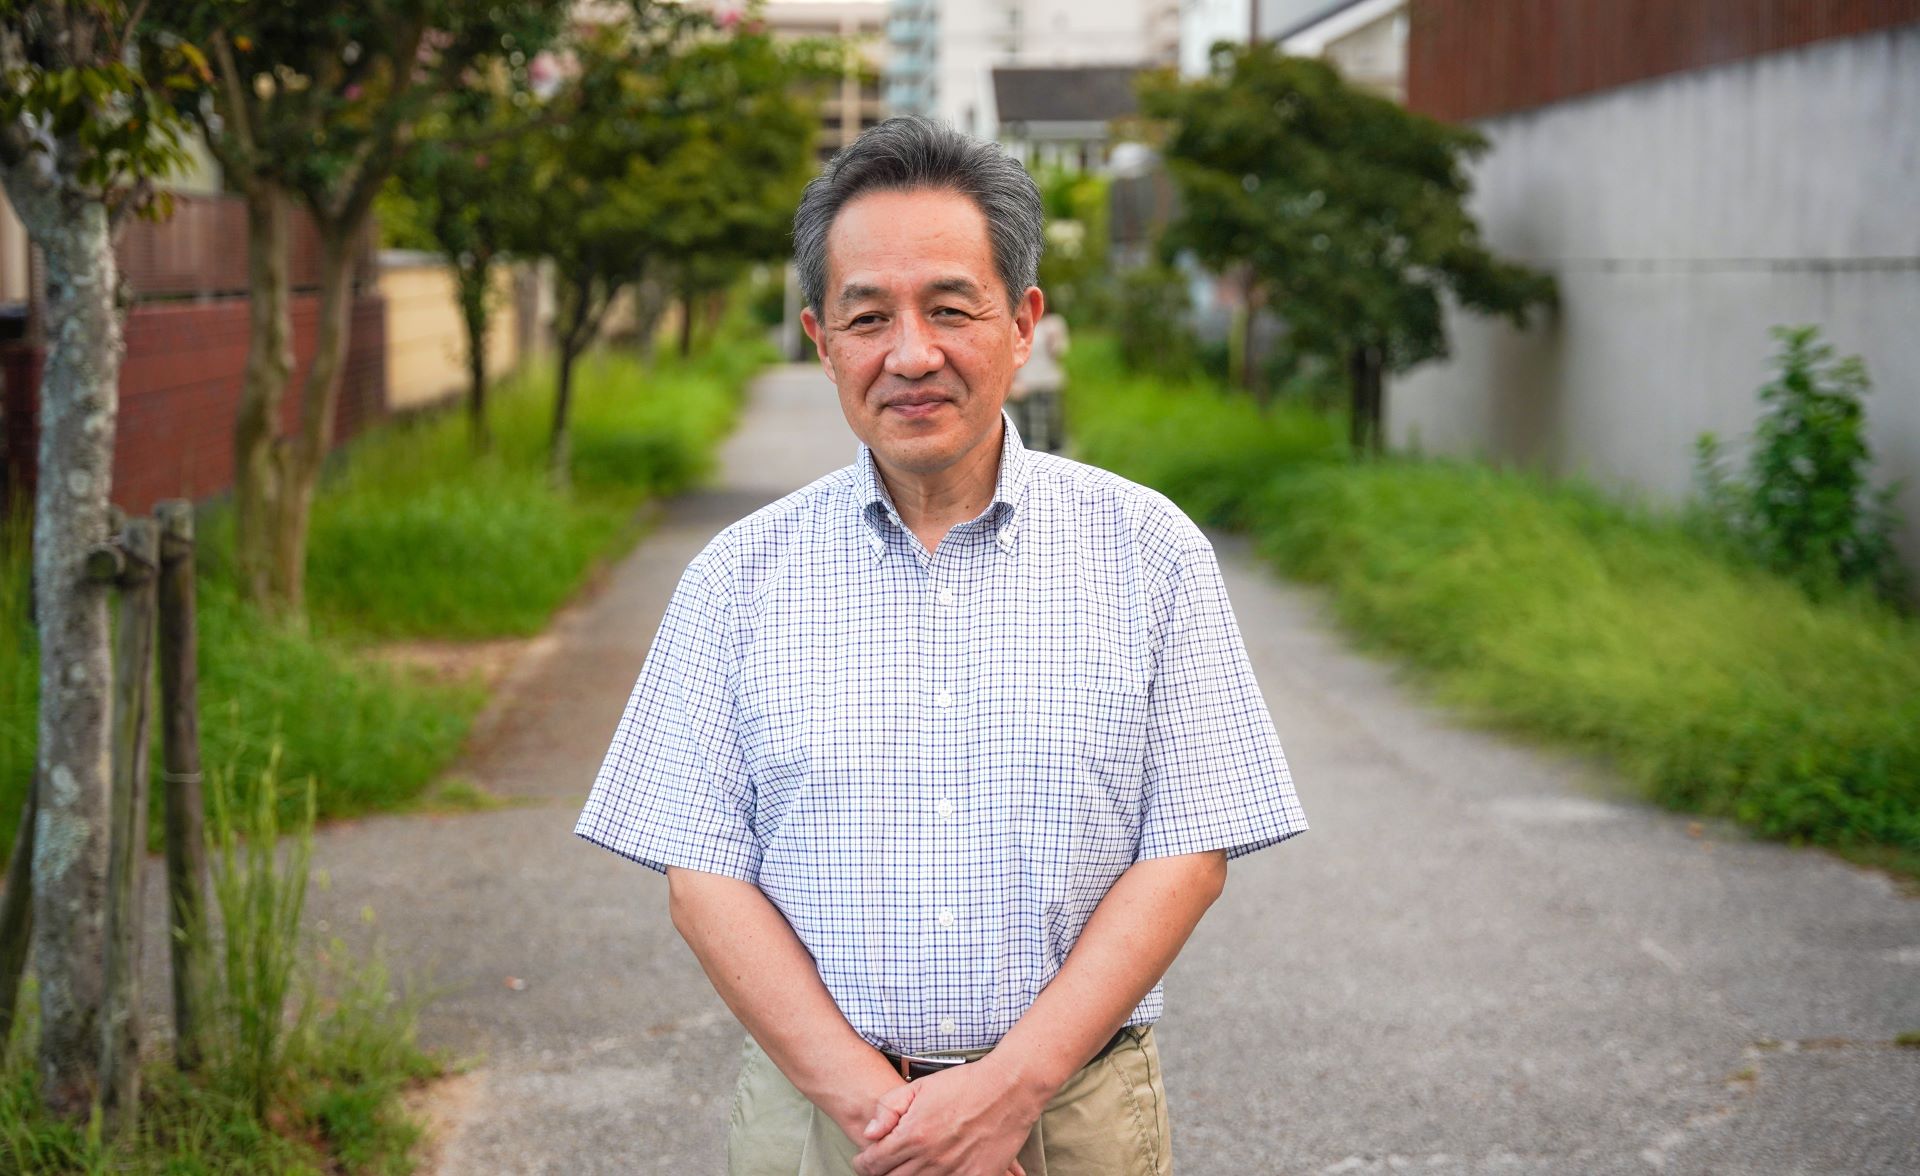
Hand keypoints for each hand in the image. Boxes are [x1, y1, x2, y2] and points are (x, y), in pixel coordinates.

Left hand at [852, 1059, 1040, 1175]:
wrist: (1008, 1089)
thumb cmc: (964, 1084)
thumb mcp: (919, 1086)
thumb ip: (888, 1109)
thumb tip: (870, 1133)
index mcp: (913, 1136)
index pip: (873, 1164)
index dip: (864, 1162)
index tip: (867, 1158)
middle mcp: (931, 1159)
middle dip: (883, 1172)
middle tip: (886, 1164)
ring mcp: (954, 1172)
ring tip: (913, 1165)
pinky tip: (938, 1169)